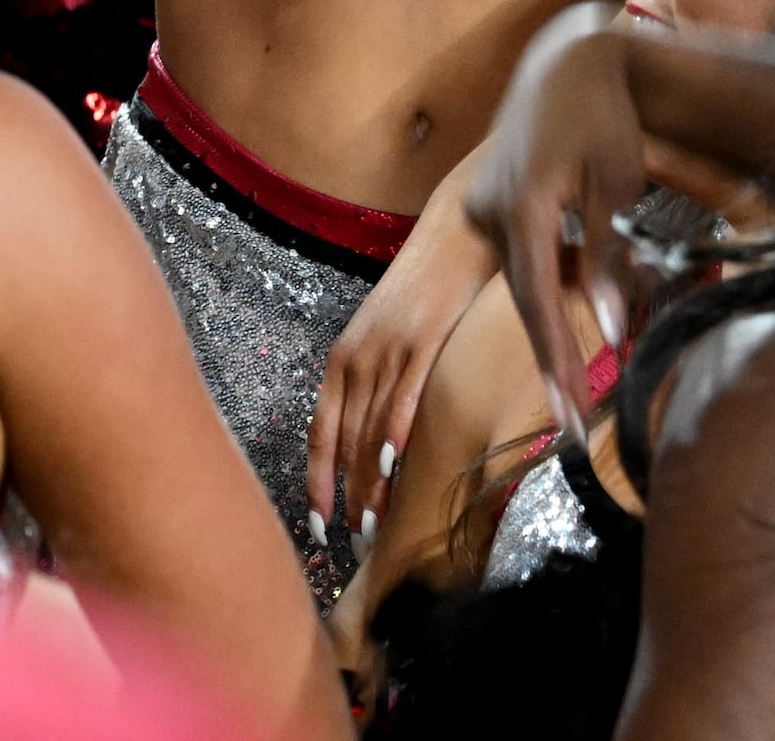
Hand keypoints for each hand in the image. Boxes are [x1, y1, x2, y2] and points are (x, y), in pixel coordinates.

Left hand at [307, 155, 495, 548]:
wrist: (459, 232)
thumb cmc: (429, 293)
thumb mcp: (394, 341)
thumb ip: (383, 387)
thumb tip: (381, 444)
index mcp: (343, 359)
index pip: (320, 432)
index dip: (316, 480)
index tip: (317, 523)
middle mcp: (355, 355)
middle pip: (341, 439)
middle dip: (343, 494)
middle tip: (349, 541)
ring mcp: (387, 347)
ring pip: (369, 427)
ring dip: (368, 480)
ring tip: (373, 525)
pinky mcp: (421, 339)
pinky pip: (404, 395)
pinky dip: (394, 433)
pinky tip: (393, 467)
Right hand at [462, 8, 647, 427]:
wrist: (565, 60)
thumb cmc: (602, 116)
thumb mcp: (617, 183)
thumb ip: (607, 258)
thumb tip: (610, 332)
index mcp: (524, 203)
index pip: (538, 299)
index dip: (556, 359)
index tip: (571, 414)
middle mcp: (490, 208)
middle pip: (522, 300)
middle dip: (551, 362)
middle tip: (570, 427)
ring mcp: (482, 204)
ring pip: (518, 282)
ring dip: (547, 331)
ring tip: (570, 393)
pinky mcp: (488, 203)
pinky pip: (515, 260)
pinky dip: (541, 294)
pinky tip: (563, 320)